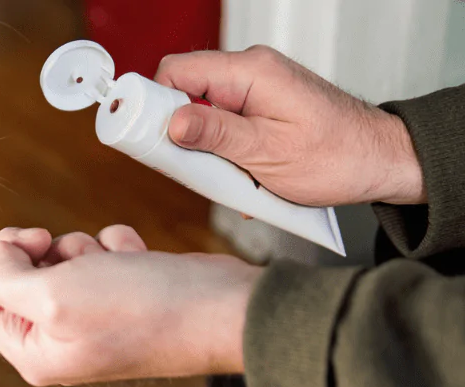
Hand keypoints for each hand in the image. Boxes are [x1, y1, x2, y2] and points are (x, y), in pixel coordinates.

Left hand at [0, 222, 260, 386]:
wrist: (222, 309)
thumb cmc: (143, 310)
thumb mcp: (53, 294)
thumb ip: (7, 276)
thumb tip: (3, 258)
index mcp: (33, 350)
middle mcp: (58, 338)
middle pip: (15, 273)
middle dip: (33, 248)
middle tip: (48, 241)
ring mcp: (90, 317)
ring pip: (55, 257)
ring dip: (79, 246)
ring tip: (111, 264)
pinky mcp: (120, 294)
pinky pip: (95, 252)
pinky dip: (114, 247)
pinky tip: (137, 263)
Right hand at [156, 45, 424, 205]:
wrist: (380, 161)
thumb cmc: (337, 157)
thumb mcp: (266, 153)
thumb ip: (215, 136)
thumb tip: (171, 123)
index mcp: (250, 72)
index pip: (177, 70)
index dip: (154, 102)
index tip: (146, 135)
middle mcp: (250, 71)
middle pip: (184, 90)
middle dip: (177, 131)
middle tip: (185, 165)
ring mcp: (255, 88)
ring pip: (201, 110)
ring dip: (202, 146)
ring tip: (222, 175)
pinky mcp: (260, 106)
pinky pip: (223, 122)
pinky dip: (221, 150)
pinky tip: (237, 174)